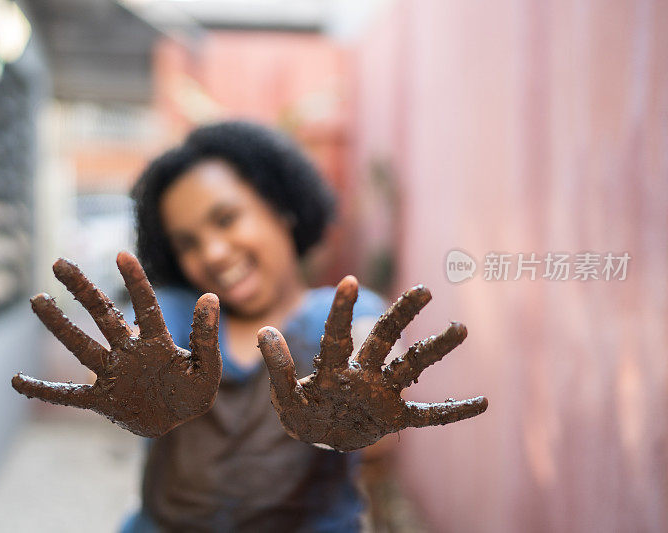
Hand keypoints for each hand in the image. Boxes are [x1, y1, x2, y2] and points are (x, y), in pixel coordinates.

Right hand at [11, 251, 221, 437]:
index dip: (135, 281)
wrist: (177, 424)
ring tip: (37, 300)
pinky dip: (44, 390)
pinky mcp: (101, 401)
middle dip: (82, 289)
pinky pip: (68, 395)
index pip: (144, 305)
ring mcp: (112, 374)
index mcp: (156, 342)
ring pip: (81, 345)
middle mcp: (128, 351)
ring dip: (59, 324)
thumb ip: (205, 338)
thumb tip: (210, 297)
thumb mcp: (207, 370)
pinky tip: (16, 381)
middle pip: (102, 314)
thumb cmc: (192, 393)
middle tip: (59, 263)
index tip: (122, 254)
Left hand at [257, 277, 486, 451]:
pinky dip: (452, 411)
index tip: (349, 281)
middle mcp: (363, 373)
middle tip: (423, 290)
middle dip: (402, 315)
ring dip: (434, 349)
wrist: (322, 438)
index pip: (337, 334)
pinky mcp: (395, 418)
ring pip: (412, 367)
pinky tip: (481, 403)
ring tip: (460, 328)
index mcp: (334, 367)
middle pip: (384, 339)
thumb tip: (265, 330)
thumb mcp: (284, 399)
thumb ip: (277, 369)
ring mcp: (382, 395)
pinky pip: (428, 415)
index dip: (342, 310)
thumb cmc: (303, 414)